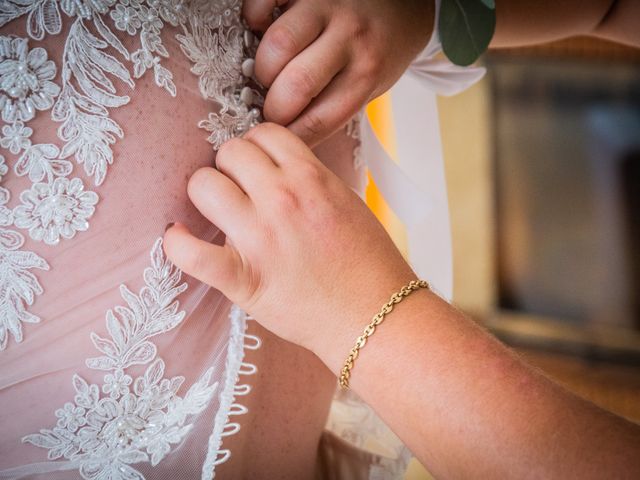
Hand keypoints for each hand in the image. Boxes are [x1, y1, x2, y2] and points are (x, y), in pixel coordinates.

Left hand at [163, 123, 415, 366]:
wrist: (376, 317)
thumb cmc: (368, 264)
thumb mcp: (348, 202)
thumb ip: (310, 181)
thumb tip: (273, 171)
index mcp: (312, 178)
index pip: (264, 133)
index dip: (256, 147)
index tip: (256, 165)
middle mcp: (283, 199)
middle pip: (230, 152)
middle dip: (230, 166)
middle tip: (238, 189)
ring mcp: (259, 238)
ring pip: (203, 186)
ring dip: (206, 194)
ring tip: (217, 212)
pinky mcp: (243, 279)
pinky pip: (190, 254)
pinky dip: (177, 245)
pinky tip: (179, 239)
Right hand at [243, 0, 434, 145]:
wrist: (404, 9)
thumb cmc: (378, 55)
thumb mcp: (368, 90)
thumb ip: (332, 109)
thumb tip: (285, 136)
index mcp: (366, 76)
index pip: (318, 121)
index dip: (288, 135)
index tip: (276, 138)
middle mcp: (351, 38)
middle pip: (296, 84)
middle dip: (272, 107)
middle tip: (271, 108)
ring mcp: (328, 6)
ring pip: (278, 44)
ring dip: (263, 67)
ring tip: (268, 73)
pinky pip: (267, 0)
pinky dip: (256, 17)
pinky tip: (264, 30)